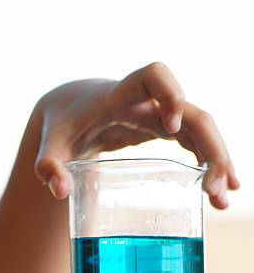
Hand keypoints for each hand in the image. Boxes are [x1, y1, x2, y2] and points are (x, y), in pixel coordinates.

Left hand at [32, 62, 240, 209]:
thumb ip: (48, 166)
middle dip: (209, 146)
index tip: (172, 128)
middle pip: (193, 113)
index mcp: (119, 96)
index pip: (153, 76)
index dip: (170, 94)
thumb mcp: (50, 145)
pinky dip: (208, 163)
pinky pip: (194, 141)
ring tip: (224, 197)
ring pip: (200, 130)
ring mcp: (158, 114)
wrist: (70, 110)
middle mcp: (146, 102)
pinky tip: (219, 188)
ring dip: (217, 160)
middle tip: (216, 185)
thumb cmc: (61, 125)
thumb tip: (60, 192)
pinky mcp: (161, 128)